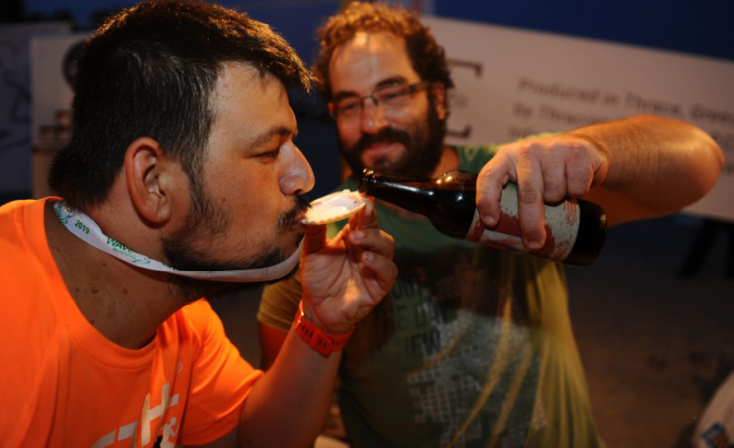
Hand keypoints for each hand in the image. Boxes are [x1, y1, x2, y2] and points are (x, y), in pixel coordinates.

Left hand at [299, 198, 396, 333]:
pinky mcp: (379, 286)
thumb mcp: (311, 251)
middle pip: (377, 229)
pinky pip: (389, 271)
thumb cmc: (317, 279)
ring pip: (387, 247)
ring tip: (357, 238)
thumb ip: (314, 230)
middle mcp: (366, 249)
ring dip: (374, 239)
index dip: (364, 206)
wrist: (316, 309)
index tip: (362, 195)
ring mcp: (374, 267)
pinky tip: (366, 259)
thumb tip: (310, 210)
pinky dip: (380, 263)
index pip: (362, 218)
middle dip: (371, 219)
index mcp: (352, 238)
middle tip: (362, 212)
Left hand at [476, 134, 608, 248]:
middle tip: (534, 243)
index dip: (487, 200)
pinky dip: (577, 193)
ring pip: (554, 192)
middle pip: (527, 193)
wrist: (584, 147)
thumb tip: (506, 239)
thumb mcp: (523, 177)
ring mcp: (553, 149)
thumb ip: (512, 196)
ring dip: (558, 202)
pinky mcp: (578, 153)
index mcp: (506, 157)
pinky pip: (577, 188)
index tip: (491, 222)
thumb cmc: (545, 171)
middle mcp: (527, 150)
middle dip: (530, 223)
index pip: (488, 177)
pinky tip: (574, 184)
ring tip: (558, 192)